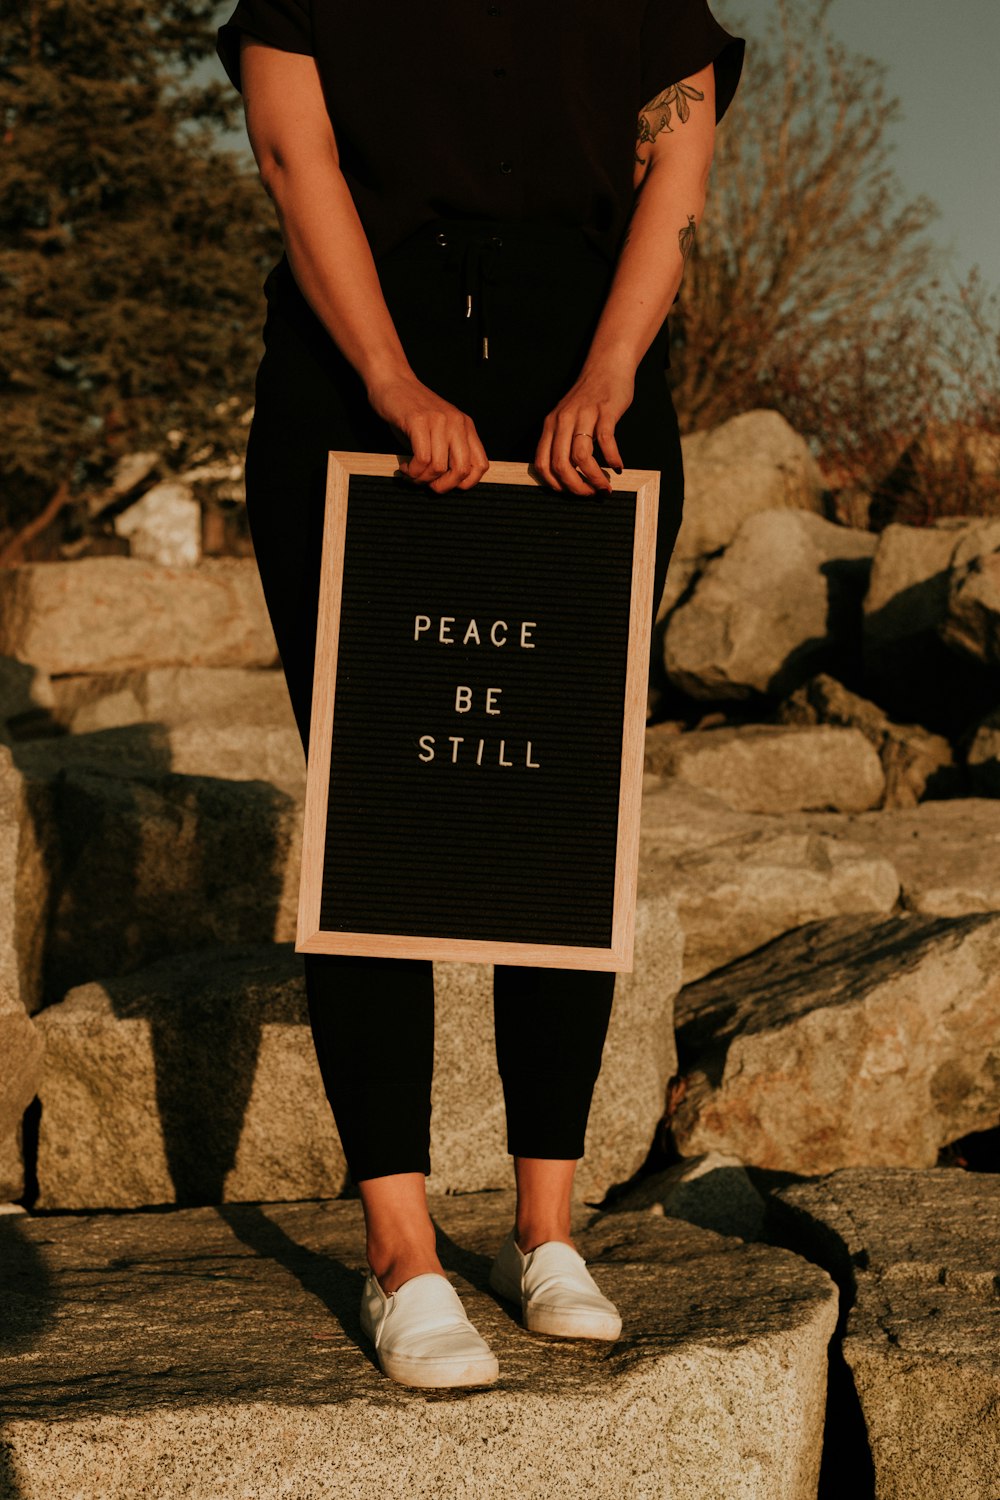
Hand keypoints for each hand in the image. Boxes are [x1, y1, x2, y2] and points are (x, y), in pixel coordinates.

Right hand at [366, 370, 488, 492]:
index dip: (466, 483)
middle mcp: (457, 423)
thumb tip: (445, 483)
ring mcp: (439, 421)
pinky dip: (412, 470)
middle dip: (443, 486)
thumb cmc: (411, 411)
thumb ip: (447, 452)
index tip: (446, 484)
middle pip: (462, 470)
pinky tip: (404, 467)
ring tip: (410, 473)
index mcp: (465, 427)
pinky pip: (422, 459)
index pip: (480, 465)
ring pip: (439, 467)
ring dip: (421, 478)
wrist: (392, 381)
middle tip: (427, 485)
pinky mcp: (419, 421)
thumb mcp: (437, 432)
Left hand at [532, 365, 633, 494]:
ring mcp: (584, 415)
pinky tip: (618, 467)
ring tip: (605, 487)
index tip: (569, 492)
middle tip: (590, 494)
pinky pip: (606, 441)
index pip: (542, 463)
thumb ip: (562, 440)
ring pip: (581, 457)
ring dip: (594, 478)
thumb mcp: (566, 417)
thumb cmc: (588, 397)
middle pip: (560, 464)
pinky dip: (612, 458)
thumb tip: (567, 474)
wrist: (607, 366)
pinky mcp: (605, 411)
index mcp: (550, 425)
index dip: (554, 484)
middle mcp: (563, 420)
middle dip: (575, 486)